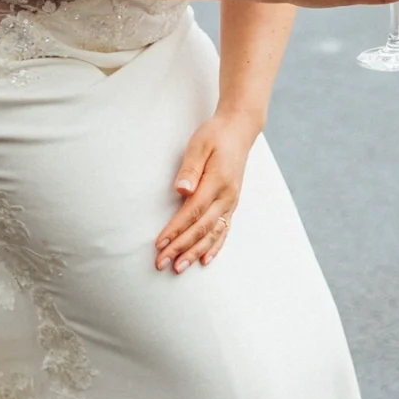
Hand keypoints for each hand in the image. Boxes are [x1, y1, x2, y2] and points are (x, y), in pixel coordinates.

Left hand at [157, 112, 258, 272]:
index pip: (193, 212)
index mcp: (217, 181)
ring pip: (213, 234)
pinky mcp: (231, 204)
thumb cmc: (215, 135)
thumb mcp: (199, 144)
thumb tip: (182, 190)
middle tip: (162, 263)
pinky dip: (215, 247)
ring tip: (179, 268)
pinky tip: (205, 260)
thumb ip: (190, 168)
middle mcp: (226, 196)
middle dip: (181, 248)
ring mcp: (231, 202)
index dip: (176, 230)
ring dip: (195, 253)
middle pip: (201, 228)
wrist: (239, 131)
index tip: (159, 244)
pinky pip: (224, 230)